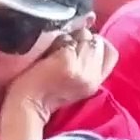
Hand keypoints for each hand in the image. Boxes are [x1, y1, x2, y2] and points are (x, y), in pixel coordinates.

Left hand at [4, 28, 118, 118]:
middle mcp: (93, 75)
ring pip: (84, 36)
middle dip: (83, 39)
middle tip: (66, 50)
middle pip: (98, 42)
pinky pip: (67, 39)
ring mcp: (81, 68)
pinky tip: (48, 54)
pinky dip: (57, 41)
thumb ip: (89, 64)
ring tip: (57, 52)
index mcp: (97, 82)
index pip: (111, 53)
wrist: (28, 104)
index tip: (83, 47)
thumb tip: (91, 36)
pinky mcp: (66, 61)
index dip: (99, 45)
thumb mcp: (77, 83)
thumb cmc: (48, 92)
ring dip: (70, 38)